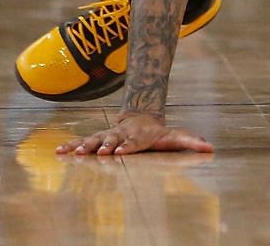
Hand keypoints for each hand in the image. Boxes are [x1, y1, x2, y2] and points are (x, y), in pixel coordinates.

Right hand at [57, 112, 213, 156]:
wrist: (142, 116)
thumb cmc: (159, 132)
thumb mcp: (176, 135)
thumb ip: (191, 142)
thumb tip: (211, 148)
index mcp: (139, 137)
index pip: (134, 142)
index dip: (128, 146)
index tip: (121, 152)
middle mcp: (121, 135)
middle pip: (112, 140)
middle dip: (105, 146)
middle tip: (99, 152)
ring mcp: (108, 135)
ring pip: (94, 139)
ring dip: (84, 146)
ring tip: (71, 153)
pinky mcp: (97, 138)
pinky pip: (83, 142)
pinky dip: (71, 145)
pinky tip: (59, 151)